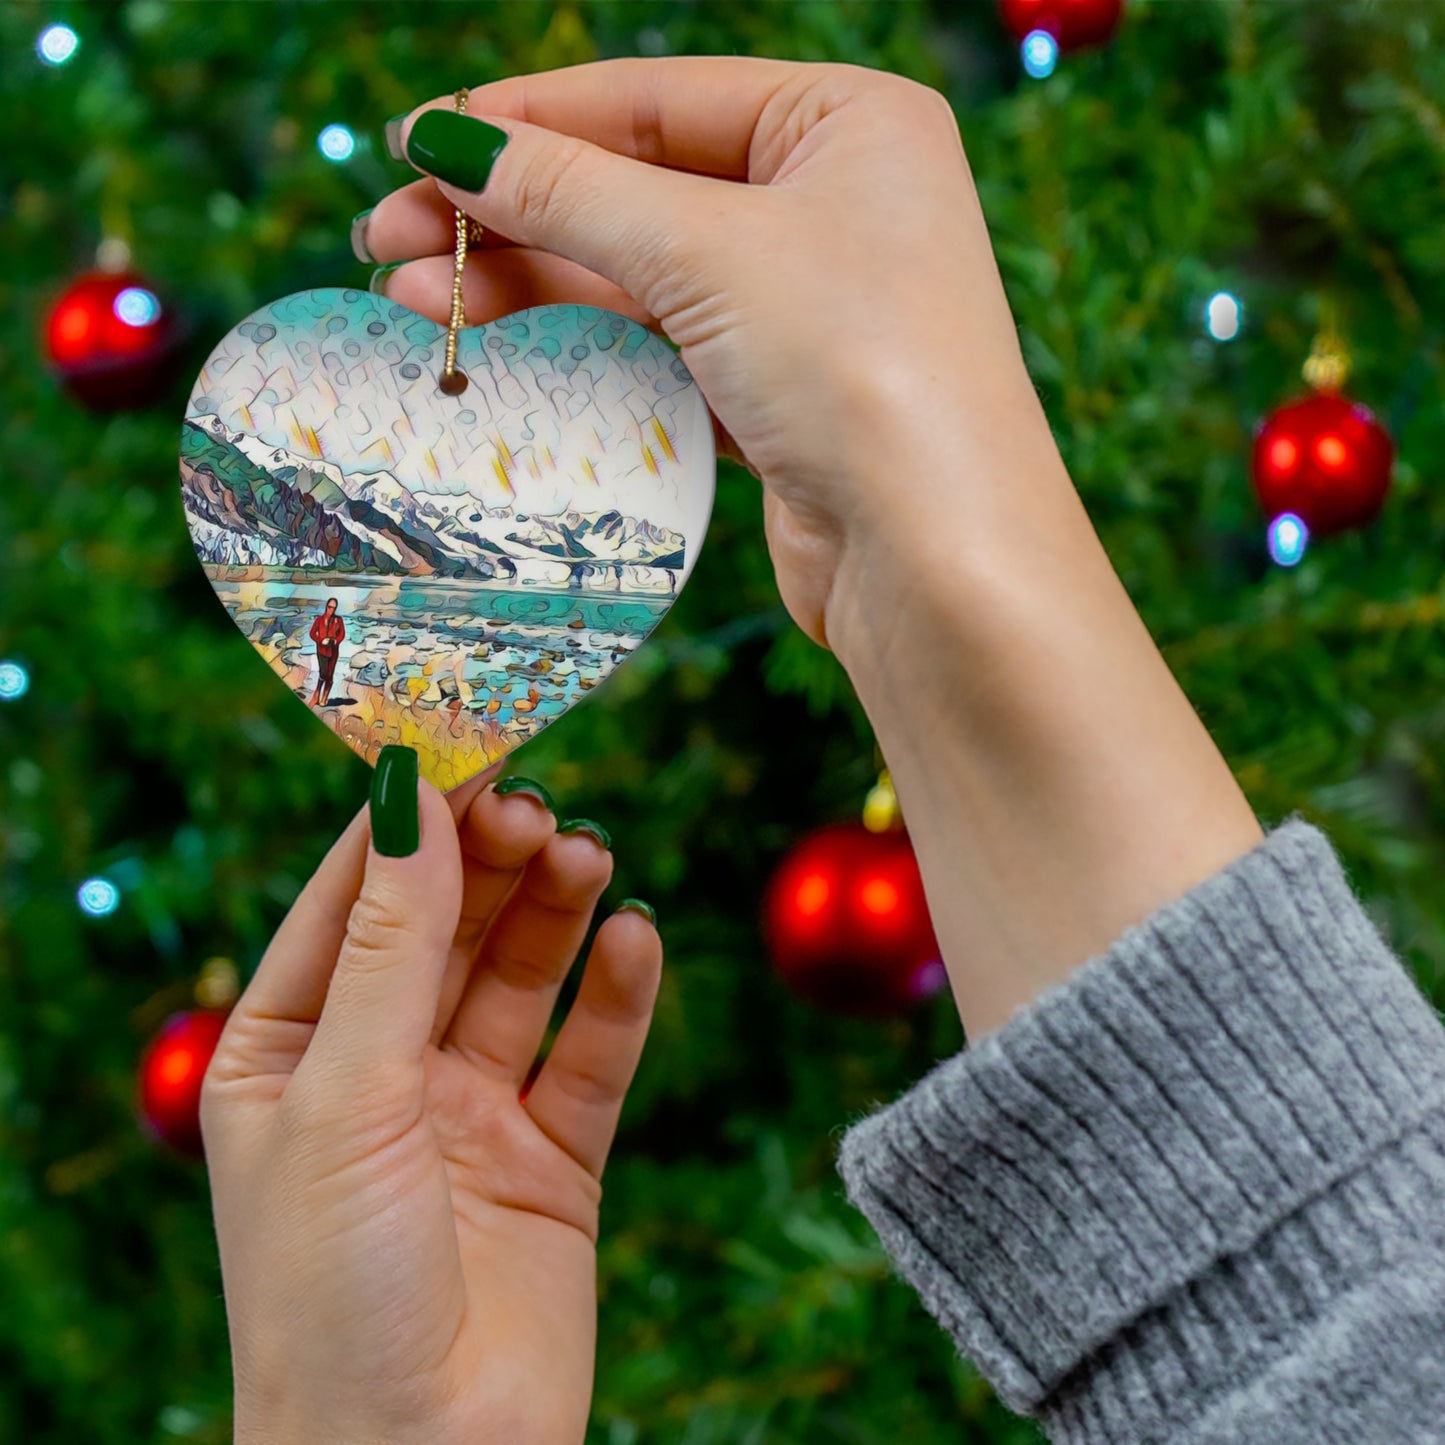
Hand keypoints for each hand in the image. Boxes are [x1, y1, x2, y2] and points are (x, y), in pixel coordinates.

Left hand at [201, 766, 660, 1444]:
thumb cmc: (331, 1293)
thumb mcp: (346, 1095)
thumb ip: (391, 944)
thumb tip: (412, 794)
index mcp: (288, 1053)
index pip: (351, 901)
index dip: (408, 822)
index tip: (467, 744)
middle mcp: (379, 1073)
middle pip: (446, 928)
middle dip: (490, 863)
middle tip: (540, 807)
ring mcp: (469, 1114)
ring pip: (521, 978)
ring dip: (555, 912)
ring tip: (589, 856)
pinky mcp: (553, 1160)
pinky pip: (591, 1056)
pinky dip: (617, 995)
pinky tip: (635, 940)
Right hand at [361, 59, 1261, 1038]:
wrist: (938, 560)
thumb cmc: (860, 370)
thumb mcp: (706, 254)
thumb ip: (570, 192)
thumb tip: (445, 142)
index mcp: (848, 123)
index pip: (656, 98)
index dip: (527, 120)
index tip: (415, 144)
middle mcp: (834, 203)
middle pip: (638, 186)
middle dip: (511, 213)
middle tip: (388, 237)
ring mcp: (808, 303)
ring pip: (641, 273)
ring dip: (529, 282)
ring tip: (415, 297)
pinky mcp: (781, 393)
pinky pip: (662, 345)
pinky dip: (583, 343)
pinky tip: (497, 344)